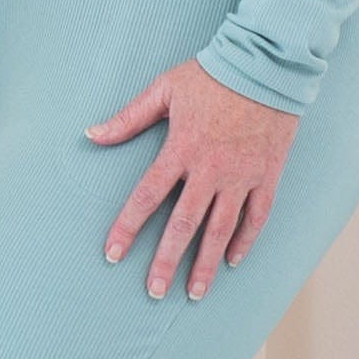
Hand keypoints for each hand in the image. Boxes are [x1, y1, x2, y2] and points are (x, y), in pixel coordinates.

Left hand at [88, 60, 297, 301]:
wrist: (265, 65)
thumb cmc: (210, 74)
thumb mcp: (163, 89)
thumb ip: (128, 118)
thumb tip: (90, 134)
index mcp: (180, 150)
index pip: (147, 197)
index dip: (127, 227)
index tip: (112, 254)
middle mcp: (210, 170)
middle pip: (184, 224)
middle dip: (167, 261)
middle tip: (154, 291)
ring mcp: (241, 176)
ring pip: (221, 229)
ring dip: (206, 263)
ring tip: (194, 293)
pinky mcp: (267, 175)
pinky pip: (257, 216)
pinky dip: (245, 241)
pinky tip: (233, 261)